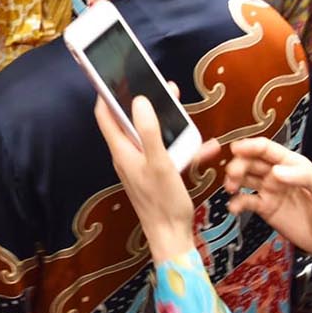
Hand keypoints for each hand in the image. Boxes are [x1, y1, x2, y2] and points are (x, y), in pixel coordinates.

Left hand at [94, 89, 218, 262]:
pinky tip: (206, 147)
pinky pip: (168, 153)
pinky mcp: (156, 173)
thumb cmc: (163, 202)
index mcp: (122, 150)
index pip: (106, 114)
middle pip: (131, 121)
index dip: (108, 93)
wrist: (172, 237)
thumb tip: (140, 100)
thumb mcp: (159, 163)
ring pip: (152, 135)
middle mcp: (128, 155)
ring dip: (167, 122)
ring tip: (181, 107)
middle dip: (146, 102)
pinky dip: (183, 147)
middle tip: (162, 87)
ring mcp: (142, 164)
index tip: (117, 75)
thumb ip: (149, 131)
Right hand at [221, 138, 311, 267]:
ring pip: (246, 179)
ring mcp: (270, 191)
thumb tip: (276, 171)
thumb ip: (304, 177)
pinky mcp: (265, 208)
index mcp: (293, 164)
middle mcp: (278, 174)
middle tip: (232, 175)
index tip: (236, 148)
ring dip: (234, 180)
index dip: (251, 146)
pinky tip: (234, 208)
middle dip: (239, 164)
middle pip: (253, 162)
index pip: (268, 150)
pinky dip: (237, 202)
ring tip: (230, 188)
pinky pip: (246, 201)